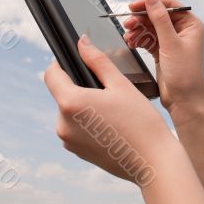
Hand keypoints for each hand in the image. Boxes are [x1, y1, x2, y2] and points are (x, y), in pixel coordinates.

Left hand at [44, 34, 175, 186]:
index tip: (75, 61)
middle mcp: (63, 124)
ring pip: (69, 110)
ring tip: (110, 106)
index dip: (60, 64)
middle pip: (61, 93)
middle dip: (78, 85)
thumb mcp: (120, 84)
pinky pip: (75, 127)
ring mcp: (69, 141)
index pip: (51, 75)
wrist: (152, 161)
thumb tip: (82, 42)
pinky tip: (109, 122)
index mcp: (71, 103)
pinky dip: (86, 120)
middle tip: (105, 87)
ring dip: (83, 103)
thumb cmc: (140, 122)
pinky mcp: (76, 151)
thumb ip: (97, 60)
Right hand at [123, 0, 203, 125]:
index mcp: (190, 25)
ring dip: (137, 30)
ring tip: (128, 36)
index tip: (133, 6)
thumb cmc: (184, 74)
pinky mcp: (161, 50)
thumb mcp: (171, 44)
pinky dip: (138, 39)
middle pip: (156, 15)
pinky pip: (147, 39)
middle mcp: (181, 30)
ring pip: (149, 27)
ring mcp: (170, 40)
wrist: (183, 101)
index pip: (168, 5)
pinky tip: (130, 42)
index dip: (150, 3)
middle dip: (140, 19)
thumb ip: (160, 19)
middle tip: (127, 24)